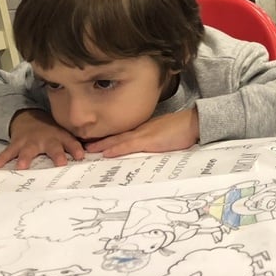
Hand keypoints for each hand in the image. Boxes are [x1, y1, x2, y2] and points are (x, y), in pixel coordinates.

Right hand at [0, 109, 84, 169]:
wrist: (30, 118)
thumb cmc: (52, 132)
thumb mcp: (65, 135)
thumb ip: (76, 145)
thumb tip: (98, 154)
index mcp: (60, 137)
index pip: (71, 142)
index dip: (76, 148)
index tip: (80, 156)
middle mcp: (47, 139)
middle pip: (53, 147)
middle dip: (57, 155)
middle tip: (60, 163)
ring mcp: (31, 141)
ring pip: (29, 150)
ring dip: (25, 158)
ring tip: (22, 166)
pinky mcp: (17, 143)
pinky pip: (8, 152)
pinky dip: (2, 158)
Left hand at [84, 107, 199, 156]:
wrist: (194, 123)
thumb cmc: (183, 129)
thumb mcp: (165, 134)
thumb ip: (155, 139)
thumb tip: (148, 146)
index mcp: (144, 129)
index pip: (122, 134)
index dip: (108, 139)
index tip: (94, 143)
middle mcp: (140, 130)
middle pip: (116, 136)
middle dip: (99, 141)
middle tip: (82, 146)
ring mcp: (144, 134)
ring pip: (118, 140)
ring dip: (102, 145)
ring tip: (87, 150)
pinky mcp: (149, 140)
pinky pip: (129, 145)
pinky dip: (116, 149)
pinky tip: (106, 153)